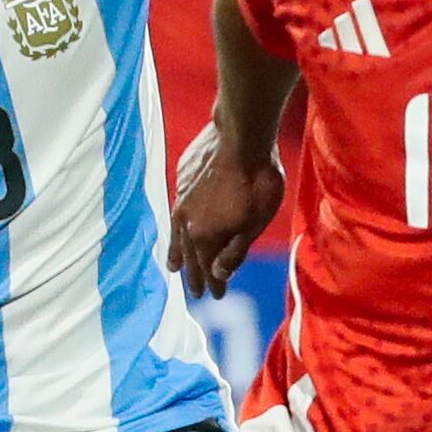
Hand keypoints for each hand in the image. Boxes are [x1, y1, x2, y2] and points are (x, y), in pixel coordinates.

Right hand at [169, 121, 284, 297]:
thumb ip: (235, 251)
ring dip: (177, 251)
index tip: (215, 296)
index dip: (214, 283)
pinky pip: (179, 208)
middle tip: (195, 291)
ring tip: (173, 265)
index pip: (207, 268)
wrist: (242, 135)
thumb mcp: (256, 223)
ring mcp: (181, 197)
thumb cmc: (257, 181)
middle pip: (189, 254)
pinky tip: (182, 222)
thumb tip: (219, 274)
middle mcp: (186, 220)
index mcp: (204, 235)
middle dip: (194, 274)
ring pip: (177, 232)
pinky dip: (180, 223)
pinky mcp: (182, 177)